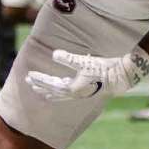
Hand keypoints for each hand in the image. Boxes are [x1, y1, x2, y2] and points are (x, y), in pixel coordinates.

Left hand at [26, 48, 148, 101]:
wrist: (120, 77)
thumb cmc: (103, 69)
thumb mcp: (84, 62)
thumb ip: (68, 58)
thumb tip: (53, 54)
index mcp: (72, 89)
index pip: (51, 84)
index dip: (39, 79)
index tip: (29, 75)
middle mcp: (74, 93)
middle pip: (53, 91)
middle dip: (40, 86)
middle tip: (28, 82)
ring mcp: (80, 92)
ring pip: (60, 93)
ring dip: (49, 90)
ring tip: (40, 90)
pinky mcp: (86, 89)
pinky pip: (68, 92)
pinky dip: (60, 89)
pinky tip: (60, 85)